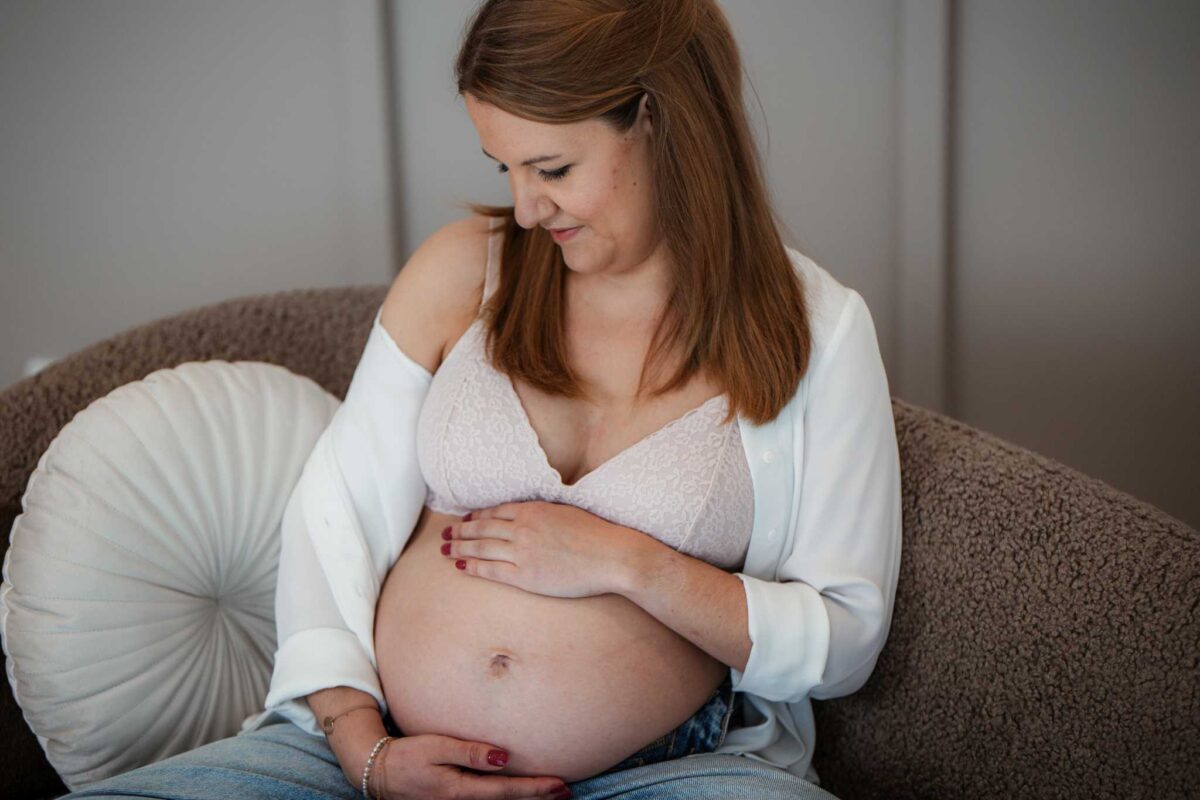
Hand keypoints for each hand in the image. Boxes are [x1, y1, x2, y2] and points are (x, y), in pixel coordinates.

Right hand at [376, 733, 570, 799]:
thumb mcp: (436, 748)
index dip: (534, 789)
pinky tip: (518, 795)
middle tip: (566, 791)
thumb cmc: (407, 756)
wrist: (378, 773)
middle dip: (537, 798)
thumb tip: (505, 757)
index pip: (506, 791)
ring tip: (551, 794)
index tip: (559, 785)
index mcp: (459, 791)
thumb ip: (470, 753)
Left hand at [441, 501, 652, 597]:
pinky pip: (491, 570)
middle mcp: (522, 528)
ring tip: (446, 549)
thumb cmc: (595, 534)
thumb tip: (529, 513)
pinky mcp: (525, 575)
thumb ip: (543, 513)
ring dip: (460, 547)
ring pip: (481, 548)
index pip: (495, 511)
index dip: (476, 516)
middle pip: (482, 528)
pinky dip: (473, 566)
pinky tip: (462, 566)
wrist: (610, 556)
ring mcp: (522, 552)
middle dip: (461, 530)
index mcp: (533, 510)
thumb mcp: (565, 512)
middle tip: (446, 533)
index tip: (465, 519)